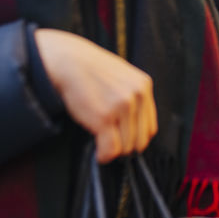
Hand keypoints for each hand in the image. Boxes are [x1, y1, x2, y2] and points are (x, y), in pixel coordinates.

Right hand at [34, 28, 157, 162]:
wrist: (67, 61)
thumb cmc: (90, 71)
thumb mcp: (122, 77)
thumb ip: (132, 97)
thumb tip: (134, 126)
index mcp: (143, 86)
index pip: (150, 127)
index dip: (136, 138)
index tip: (125, 140)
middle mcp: (137, 96)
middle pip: (140, 140)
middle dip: (124, 146)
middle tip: (111, 143)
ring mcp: (122, 106)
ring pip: (125, 146)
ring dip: (112, 150)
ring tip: (102, 143)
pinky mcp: (104, 117)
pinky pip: (110, 149)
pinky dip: (104, 156)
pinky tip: (98, 153)